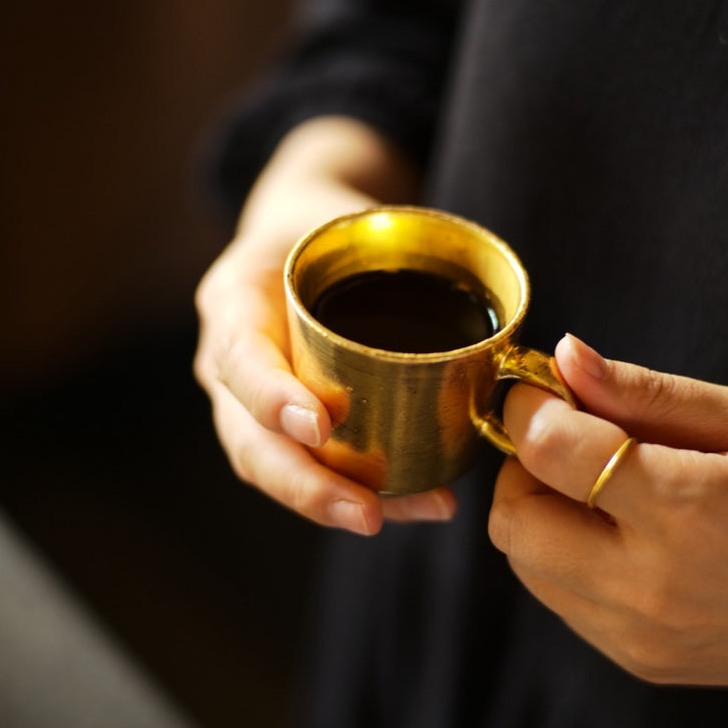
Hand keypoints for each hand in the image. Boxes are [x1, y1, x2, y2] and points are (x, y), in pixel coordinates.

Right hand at [193, 119, 455, 533]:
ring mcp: (246, 402)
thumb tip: (501, 311)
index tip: (321, 426)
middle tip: (368, 514)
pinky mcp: (280, 425)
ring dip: (336, 502)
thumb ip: (390, 248)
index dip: (272, 398)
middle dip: (308, 486)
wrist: (303, 233)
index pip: (240, 359)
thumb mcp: (342, 211)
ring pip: (276, 469)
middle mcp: (226, 361)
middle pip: (251, 443)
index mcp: (234, 302)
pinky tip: (419, 503)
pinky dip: (360, 491)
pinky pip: (310, 468)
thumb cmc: (327, 223)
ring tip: (402, 516)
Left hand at [488, 334, 727, 692]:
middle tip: (572, 440)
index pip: (548, 451)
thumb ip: (650, 393)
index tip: (544, 388)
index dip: (530, 407)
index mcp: (686, 511)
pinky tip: (623, 536)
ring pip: (526, 566)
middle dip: (524, 467)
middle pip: (513, 521)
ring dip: (540, 515)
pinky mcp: (642, 664)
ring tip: (602, 489)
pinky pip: (562, 603)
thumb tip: (567, 358)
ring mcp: (642, 636)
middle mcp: (651, 585)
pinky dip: (566, 560)